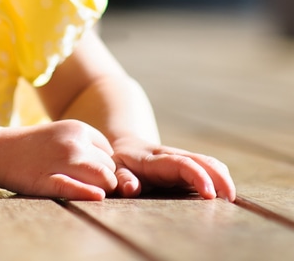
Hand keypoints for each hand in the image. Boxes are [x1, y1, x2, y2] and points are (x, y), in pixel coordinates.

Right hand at [0, 120, 117, 199]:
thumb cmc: (32, 147)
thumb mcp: (60, 134)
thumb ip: (85, 145)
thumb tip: (111, 169)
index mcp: (78, 128)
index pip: (109, 153)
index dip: (101, 165)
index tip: (86, 172)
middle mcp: (74, 142)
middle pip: (109, 168)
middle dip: (103, 179)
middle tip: (84, 185)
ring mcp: (62, 161)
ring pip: (103, 180)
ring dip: (101, 189)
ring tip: (85, 192)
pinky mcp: (48, 180)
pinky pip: (76, 189)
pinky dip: (88, 194)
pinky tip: (94, 197)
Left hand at [111, 137, 235, 200]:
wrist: (126, 146)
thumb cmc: (119, 163)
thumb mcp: (114, 169)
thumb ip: (122, 178)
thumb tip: (131, 188)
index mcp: (155, 160)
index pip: (182, 164)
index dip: (198, 176)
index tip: (210, 194)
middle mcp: (173, 156)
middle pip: (203, 161)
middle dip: (220, 178)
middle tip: (230, 200)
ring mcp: (184, 159)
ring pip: (210, 163)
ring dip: (224, 179)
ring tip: (231, 200)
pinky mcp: (191, 165)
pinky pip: (210, 168)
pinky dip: (221, 179)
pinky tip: (226, 195)